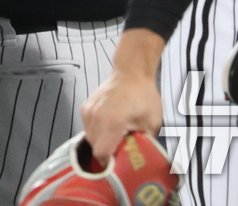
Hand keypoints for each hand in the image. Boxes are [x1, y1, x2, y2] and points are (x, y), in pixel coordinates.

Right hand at [81, 29, 166, 162]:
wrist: (131, 72)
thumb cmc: (144, 96)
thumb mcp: (152, 122)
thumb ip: (145, 144)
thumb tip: (143, 162)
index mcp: (112, 122)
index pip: (102, 153)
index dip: (110, 164)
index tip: (120, 166)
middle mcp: (95, 118)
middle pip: (94, 148)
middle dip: (107, 154)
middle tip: (120, 153)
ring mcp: (88, 112)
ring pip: (89, 139)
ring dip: (101, 143)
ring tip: (115, 139)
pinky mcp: (85, 108)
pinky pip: (87, 128)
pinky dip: (97, 133)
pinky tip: (109, 128)